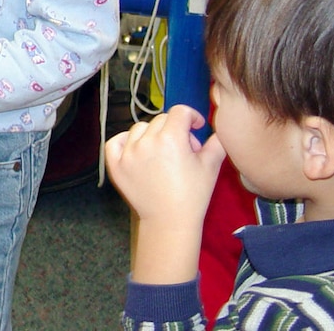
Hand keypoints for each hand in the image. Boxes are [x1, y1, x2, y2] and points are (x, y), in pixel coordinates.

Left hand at [105, 104, 226, 283]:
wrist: (169, 222)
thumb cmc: (192, 196)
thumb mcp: (211, 167)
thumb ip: (217, 143)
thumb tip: (218, 129)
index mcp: (171, 139)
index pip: (180, 112)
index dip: (191, 117)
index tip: (195, 128)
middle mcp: (146, 142)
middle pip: (160, 120)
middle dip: (174, 129)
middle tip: (183, 149)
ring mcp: (128, 153)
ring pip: (139, 128)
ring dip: (151, 135)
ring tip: (162, 153)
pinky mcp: (115, 164)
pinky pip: (115, 141)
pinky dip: (125, 142)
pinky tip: (137, 150)